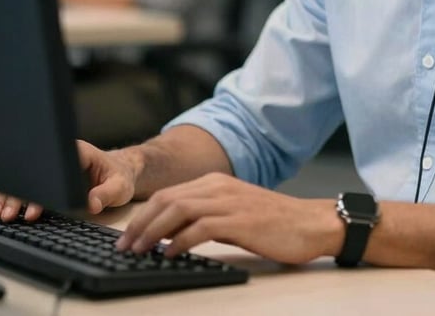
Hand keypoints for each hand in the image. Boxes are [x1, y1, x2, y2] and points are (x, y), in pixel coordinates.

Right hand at [0, 139, 140, 220]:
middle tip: (7, 215)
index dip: (39, 189)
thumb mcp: (119, 187)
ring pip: (25, 177)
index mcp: (78, 152)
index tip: (31, 208)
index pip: (52, 169)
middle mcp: (61, 155)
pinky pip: (26, 183)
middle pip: (32, 172)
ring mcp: (52, 165)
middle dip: (17, 195)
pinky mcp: (48, 176)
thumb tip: (92, 204)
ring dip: (9, 195)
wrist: (121, 171)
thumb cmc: (121, 177)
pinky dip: (11, 195)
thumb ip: (106, 194)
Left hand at [116, 174, 344, 263]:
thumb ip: (205, 218)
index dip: (143, 215)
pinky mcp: (240, 221)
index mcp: (216, 182)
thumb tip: (170, 236)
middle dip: (140, 224)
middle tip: (124, 247)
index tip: (127, 237)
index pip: (169, 194)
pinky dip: (180, 240)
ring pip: (179, 210)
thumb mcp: (234, 214)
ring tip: (139, 251)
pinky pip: (200, 228)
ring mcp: (230, 202)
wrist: (310, 224)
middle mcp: (219, 187)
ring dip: (153, 232)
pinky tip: (169, 253)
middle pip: (168, 199)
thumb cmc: (274, 223)